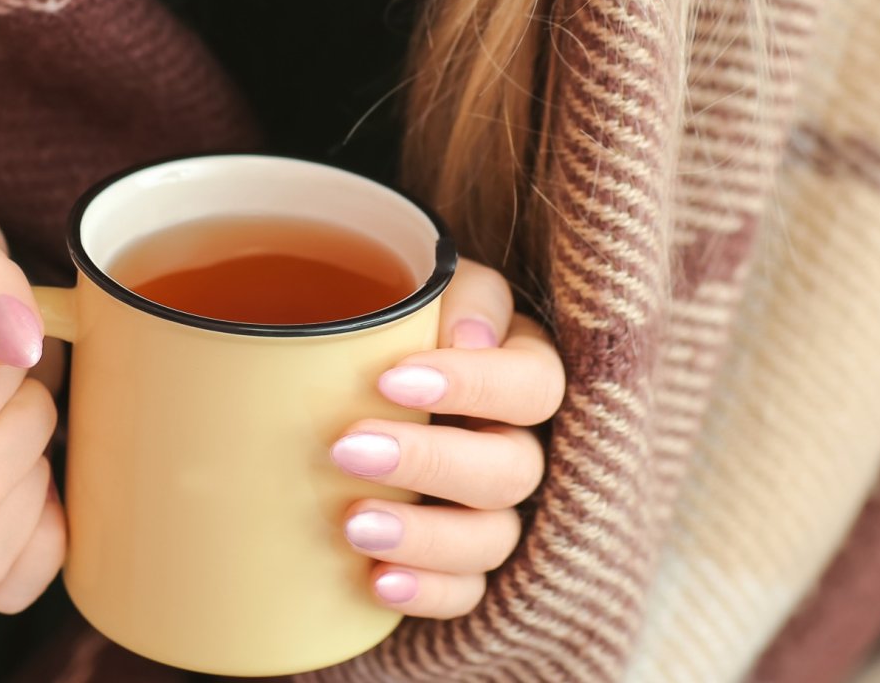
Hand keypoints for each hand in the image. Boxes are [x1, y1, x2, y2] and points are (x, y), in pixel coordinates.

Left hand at [329, 258, 565, 618]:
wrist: (346, 374)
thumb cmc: (392, 319)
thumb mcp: (422, 286)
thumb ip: (454, 292)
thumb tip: (467, 338)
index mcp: (522, 369)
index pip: (533, 383)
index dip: (473, 385)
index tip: (390, 380)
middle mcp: (521, 443)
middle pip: (512, 469)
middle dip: (429, 463)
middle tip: (346, 449)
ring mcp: (496, 511)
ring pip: (493, 538)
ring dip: (426, 537)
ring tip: (352, 525)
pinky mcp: (462, 563)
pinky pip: (467, 592)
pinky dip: (428, 592)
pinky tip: (378, 582)